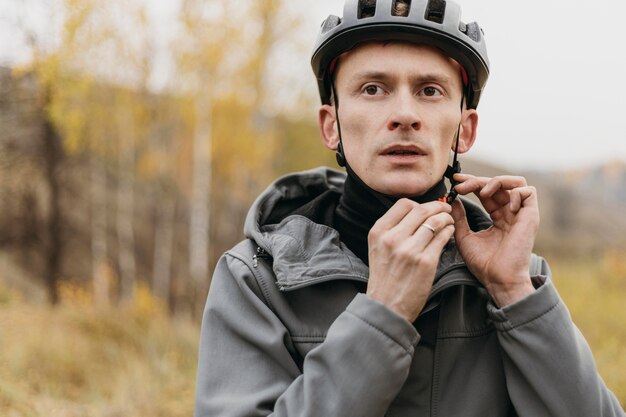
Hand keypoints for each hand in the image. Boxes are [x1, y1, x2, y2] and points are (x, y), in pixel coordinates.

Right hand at [367, 199, 454, 321]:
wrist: (386, 307)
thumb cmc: (384, 279)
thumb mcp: (377, 248)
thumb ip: (391, 230)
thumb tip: (414, 213)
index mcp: (379, 232)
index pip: (403, 204)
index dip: (419, 203)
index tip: (427, 207)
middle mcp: (393, 238)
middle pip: (421, 209)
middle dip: (437, 206)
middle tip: (445, 208)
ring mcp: (410, 250)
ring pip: (435, 221)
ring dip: (446, 217)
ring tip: (449, 220)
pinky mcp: (426, 262)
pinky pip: (442, 238)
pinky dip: (449, 231)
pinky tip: (449, 232)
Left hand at [451, 174, 538, 306]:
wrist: (498, 279)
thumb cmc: (484, 264)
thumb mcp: (464, 237)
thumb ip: (459, 218)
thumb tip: (453, 200)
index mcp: (498, 217)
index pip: (486, 192)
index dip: (472, 183)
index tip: (455, 181)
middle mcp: (511, 213)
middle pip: (498, 185)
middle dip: (477, 180)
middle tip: (460, 185)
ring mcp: (522, 214)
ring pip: (516, 183)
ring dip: (497, 181)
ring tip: (482, 191)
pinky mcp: (531, 216)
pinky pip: (529, 192)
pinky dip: (515, 192)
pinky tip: (503, 205)